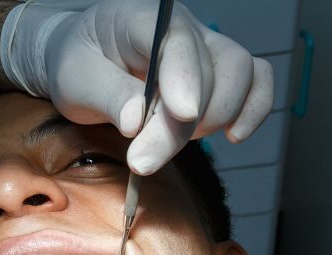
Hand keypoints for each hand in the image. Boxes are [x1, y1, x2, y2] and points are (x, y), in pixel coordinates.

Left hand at [1, 0, 272, 174]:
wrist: (85, 60)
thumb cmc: (79, 65)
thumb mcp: (75, 80)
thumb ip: (107, 95)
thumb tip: (136, 122)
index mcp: (140, 17)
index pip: (173, 41)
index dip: (183, 78)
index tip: (182, 115)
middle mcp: (182, 26)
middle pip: (206, 72)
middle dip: (179, 126)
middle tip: (142, 161)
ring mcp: (206, 47)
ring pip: (239, 75)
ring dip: (214, 120)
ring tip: (167, 146)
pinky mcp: (220, 71)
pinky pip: (257, 81)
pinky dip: (254, 109)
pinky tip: (234, 136)